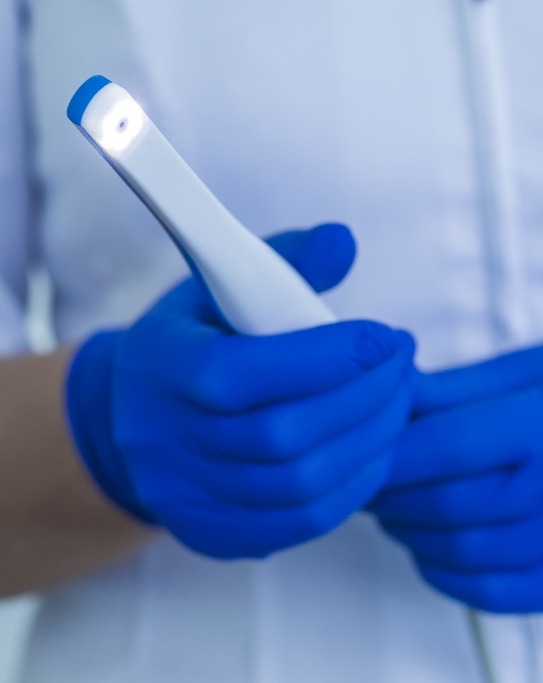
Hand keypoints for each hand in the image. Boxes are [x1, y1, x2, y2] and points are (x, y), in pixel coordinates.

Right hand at [66, 223, 415, 558]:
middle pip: (282, 436)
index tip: (385, 337)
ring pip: (300, 485)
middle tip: (403, 365)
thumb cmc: (190, 342)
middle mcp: (166, 442)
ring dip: (369, 443)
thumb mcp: (218, 287)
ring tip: (399, 402)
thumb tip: (344, 242)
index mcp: (163, 368)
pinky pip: (300, 523)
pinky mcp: (214, 533)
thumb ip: (283, 261)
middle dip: (365, 398)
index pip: (244, 373)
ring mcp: (188, 497)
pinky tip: (374, 449)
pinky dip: (353, 487)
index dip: (326, 357)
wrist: (132, 418)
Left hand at [370, 346, 542, 612]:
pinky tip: (428, 546)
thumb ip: (453, 389)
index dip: (394, 454)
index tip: (365, 452)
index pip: (449, 445)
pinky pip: (492, 593)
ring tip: (393, 508)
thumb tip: (389, 394)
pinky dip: (444, 572)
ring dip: (410, 532)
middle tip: (368, 481)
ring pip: (463, 551)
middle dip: (392, 496)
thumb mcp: (524, 373)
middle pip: (448, 505)